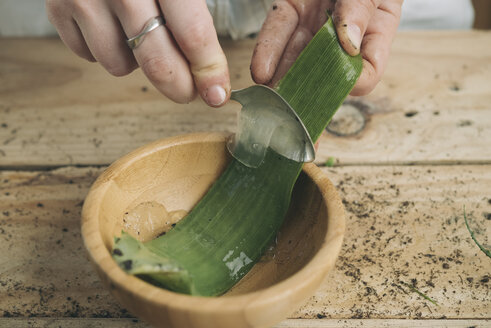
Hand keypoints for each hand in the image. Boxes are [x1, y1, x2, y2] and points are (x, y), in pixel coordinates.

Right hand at [46, 0, 230, 106]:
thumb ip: (196, 13)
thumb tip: (211, 66)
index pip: (191, 33)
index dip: (208, 70)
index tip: (217, 94)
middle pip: (156, 61)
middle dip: (179, 87)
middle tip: (189, 90)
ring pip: (118, 65)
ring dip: (136, 61)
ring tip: (140, 33)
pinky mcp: (56, 7)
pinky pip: (87, 55)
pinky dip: (104, 50)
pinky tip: (112, 27)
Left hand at [251, 0, 402, 95]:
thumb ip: (362, 9)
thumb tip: (349, 44)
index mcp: (377, 28)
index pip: (369, 67)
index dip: (356, 81)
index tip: (342, 87)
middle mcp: (345, 30)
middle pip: (328, 67)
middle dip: (307, 87)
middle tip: (293, 107)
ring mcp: (317, 20)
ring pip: (299, 54)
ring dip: (283, 76)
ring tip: (272, 96)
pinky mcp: (292, 6)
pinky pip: (279, 30)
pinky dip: (269, 51)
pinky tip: (261, 71)